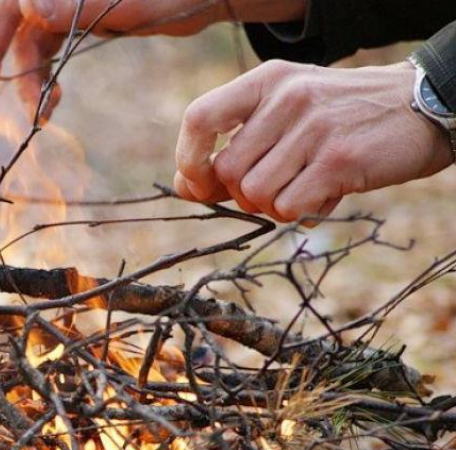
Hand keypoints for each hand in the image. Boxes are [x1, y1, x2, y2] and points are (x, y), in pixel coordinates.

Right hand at [0, 0, 306, 117]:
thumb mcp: (135, 2)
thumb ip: (83, 5)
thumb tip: (28, 8)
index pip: (11, 0)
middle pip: (9, 16)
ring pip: (27, 36)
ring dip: (28, 77)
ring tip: (40, 115)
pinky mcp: (78, 17)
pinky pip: (47, 46)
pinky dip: (44, 75)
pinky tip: (51, 103)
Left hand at [174, 60, 453, 224]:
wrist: (419, 107)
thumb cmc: (338, 119)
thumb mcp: (284, 114)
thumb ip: (235, 145)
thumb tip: (185, 188)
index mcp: (266, 82)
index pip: (199, 119)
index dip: (189, 160)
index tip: (199, 183)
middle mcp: (287, 99)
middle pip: (227, 170)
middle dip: (241, 194)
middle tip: (273, 187)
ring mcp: (313, 128)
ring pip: (255, 194)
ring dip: (272, 206)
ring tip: (302, 188)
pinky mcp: (338, 160)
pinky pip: (288, 208)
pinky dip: (299, 213)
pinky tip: (323, 195)